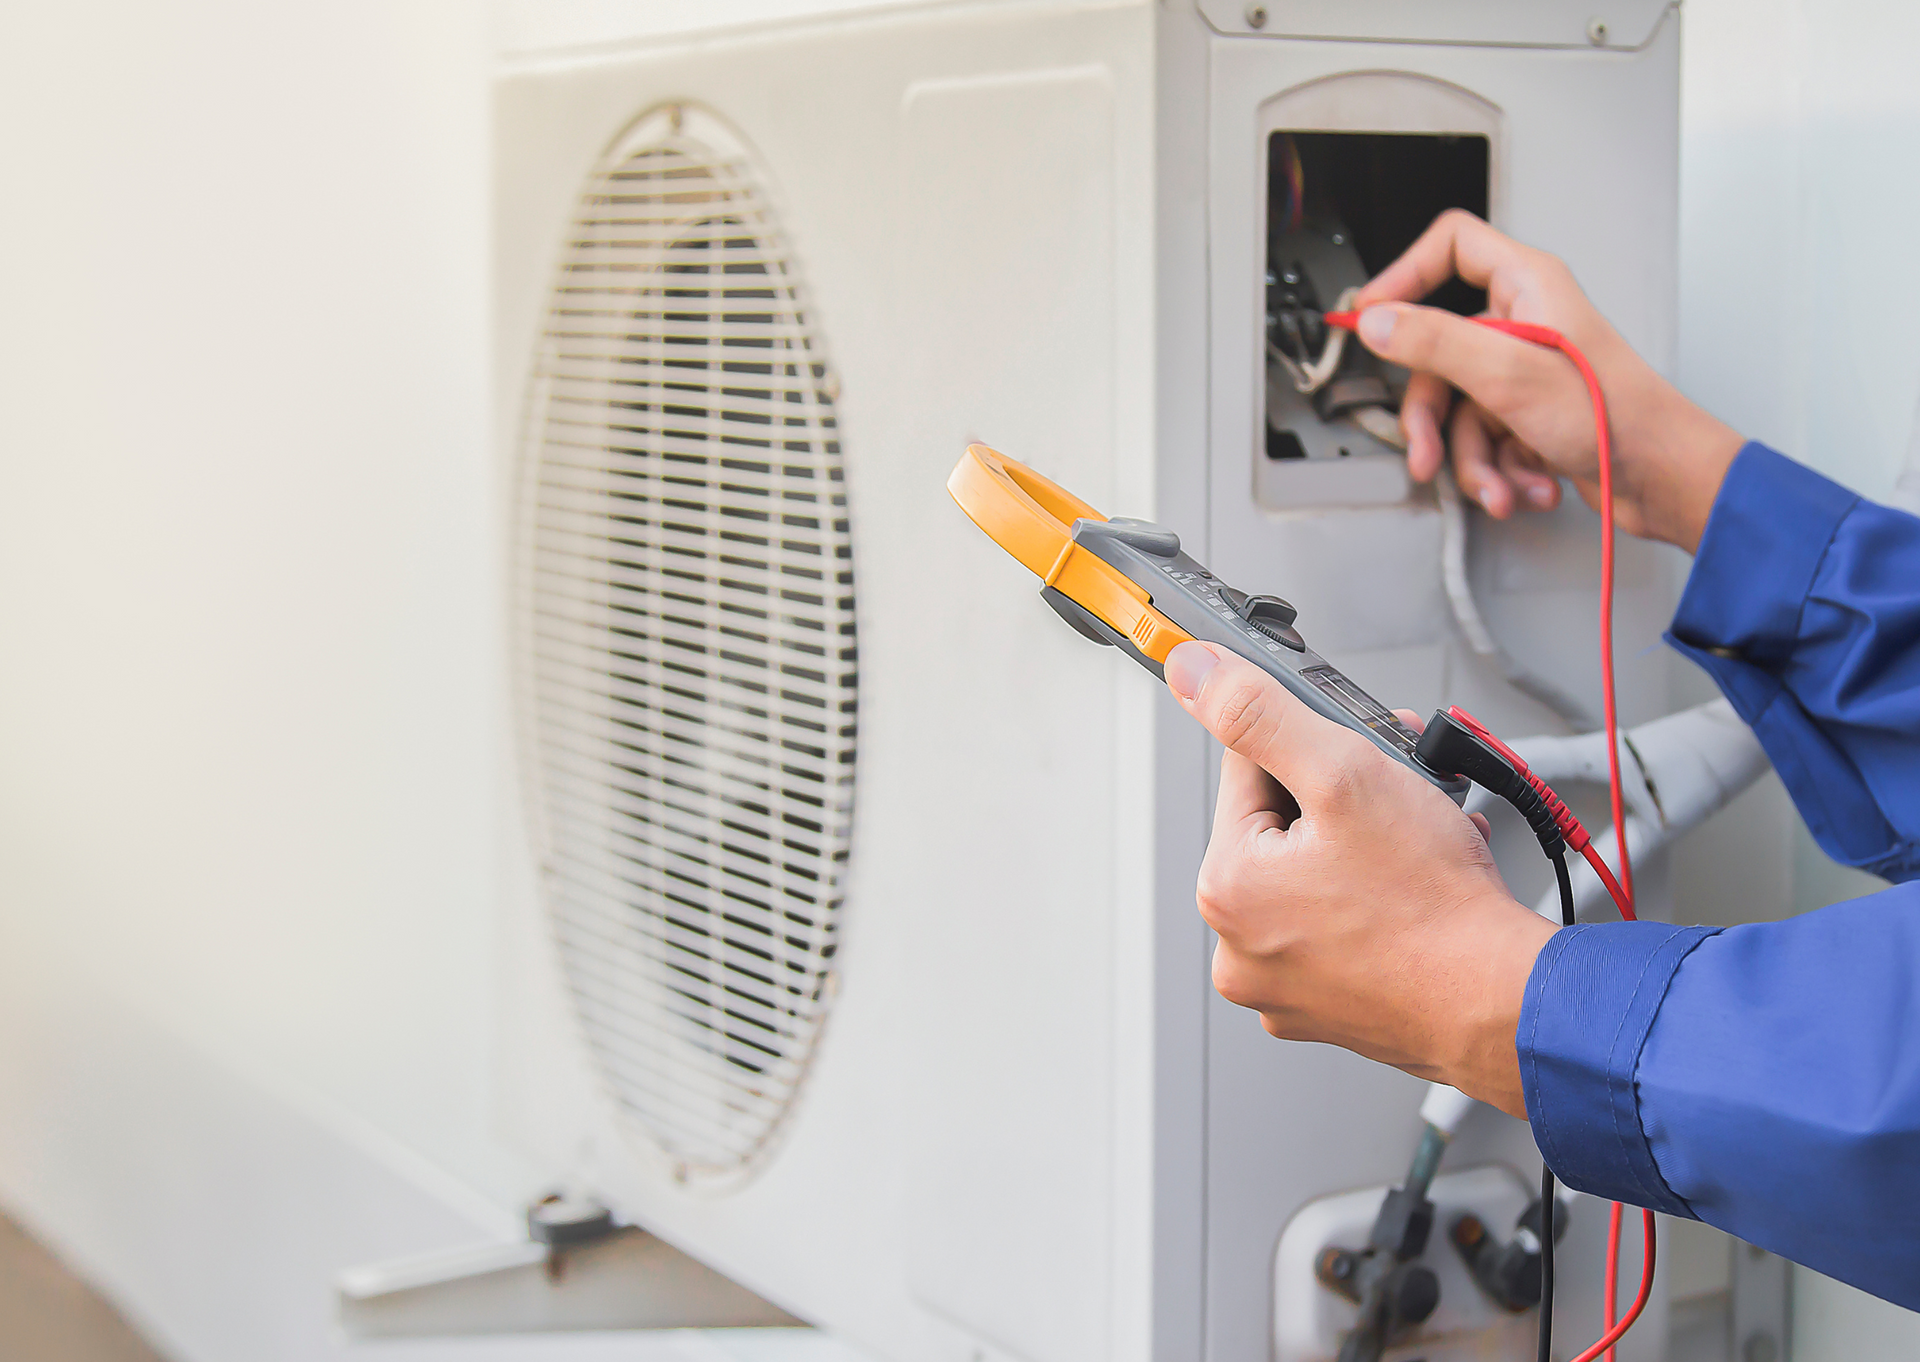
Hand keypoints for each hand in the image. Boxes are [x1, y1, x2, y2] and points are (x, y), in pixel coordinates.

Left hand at [1164, 639, 1556, 1116]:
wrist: (1505, 1002)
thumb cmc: (1434, 905)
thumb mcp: (1344, 773)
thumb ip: (1261, 714)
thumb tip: (1193, 671)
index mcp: (1226, 888)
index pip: (1248, 771)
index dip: (1312, 747)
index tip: (1360, 752)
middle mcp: (1240, 946)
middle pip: (1284, 826)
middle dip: (1347, 797)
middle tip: (1403, 793)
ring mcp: (1285, 986)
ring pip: (1318, 875)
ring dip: (1369, 844)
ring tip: (1422, 842)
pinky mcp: (1330, 1009)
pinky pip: (1342, 928)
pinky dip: (1378, 900)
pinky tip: (1420, 887)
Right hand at [1351, 210, 1743, 551]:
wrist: (1661, 478)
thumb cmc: (1615, 416)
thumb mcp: (1508, 373)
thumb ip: (1434, 341)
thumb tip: (1377, 321)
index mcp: (1525, 287)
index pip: (1451, 247)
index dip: (1404, 275)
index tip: (1371, 316)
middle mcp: (1523, 323)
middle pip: (1438, 355)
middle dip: (1434, 419)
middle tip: (1427, 451)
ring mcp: (1525, 372)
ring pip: (1459, 411)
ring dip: (1473, 461)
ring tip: (1497, 486)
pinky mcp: (1530, 416)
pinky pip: (1485, 440)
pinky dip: (1500, 471)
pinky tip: (1525, 486)